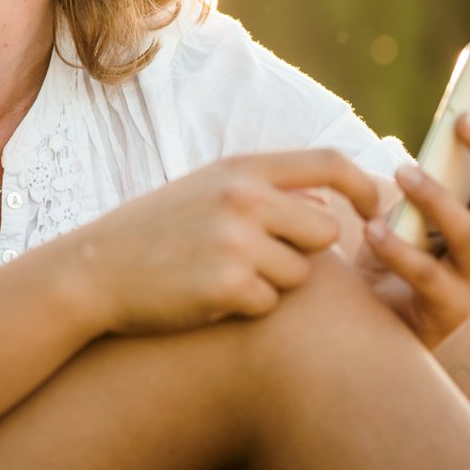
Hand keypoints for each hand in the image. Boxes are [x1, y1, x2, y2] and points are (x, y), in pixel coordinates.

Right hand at [72, 148, 380, 335]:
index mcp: (240, 169)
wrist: (94, 270)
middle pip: (325, 230)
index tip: (375, 208)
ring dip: (273, 284)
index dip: (364, 184)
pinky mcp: (228, 286)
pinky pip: (270, 304)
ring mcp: (235, 241)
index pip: (328, 162)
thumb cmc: (155, 232)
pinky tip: (207, 297)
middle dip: (303, 252)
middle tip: (258, 259)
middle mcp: (243, 198)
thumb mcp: (205, 191)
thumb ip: (264, 191)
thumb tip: (326, 200)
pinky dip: (246, 308)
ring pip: (301, 275)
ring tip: (223, 275)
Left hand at [356, 73, 469, 347]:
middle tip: (462, 119)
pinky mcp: (447, 310)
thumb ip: (433, 167)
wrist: (370, 320)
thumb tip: (449, 113)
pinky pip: (426, 276)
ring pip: (469, 233)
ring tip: (403, 172)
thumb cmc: (396, 249)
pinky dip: (399, 249)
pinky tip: (373, 229)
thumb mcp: (414, 202)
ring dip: (437, 197)